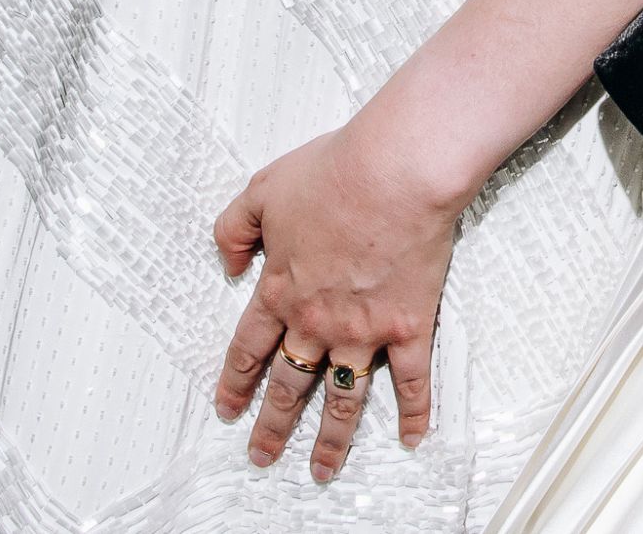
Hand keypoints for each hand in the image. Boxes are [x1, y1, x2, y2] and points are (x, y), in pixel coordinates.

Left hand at [210, 115, 462, 479]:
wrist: (395, 171)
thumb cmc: (334, 173)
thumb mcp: (262, 190)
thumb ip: (233, 229)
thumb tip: (227, 264)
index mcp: (280, 291)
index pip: (248, 349)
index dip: (235, 382)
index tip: (227, 409)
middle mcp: (316, 322)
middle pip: (288, 385)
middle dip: (272, 425)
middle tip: (261, 455)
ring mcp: (363, 332)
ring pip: (341, 400)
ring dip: (330, 440)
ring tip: (321, 470)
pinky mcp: (408, 327)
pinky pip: (411, 381)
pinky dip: (414, 413)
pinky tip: (413, 438)